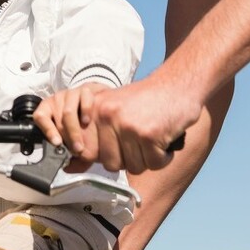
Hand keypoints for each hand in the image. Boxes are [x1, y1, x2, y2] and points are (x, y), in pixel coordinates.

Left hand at [34, 82, 107, 158]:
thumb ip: (73, 157)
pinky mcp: (86, 89)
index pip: (40, 116)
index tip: (57, 143)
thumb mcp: (79, 141)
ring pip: (68, 110)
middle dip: (67, 136)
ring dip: (74, 129)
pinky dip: (85, 111)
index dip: (47, 130)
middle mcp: (58, 100)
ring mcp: (72, 94)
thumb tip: (66, 168)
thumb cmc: (88, 126)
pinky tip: (88, 121)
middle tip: (76, 149)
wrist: (104, 106)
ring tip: (81, 141)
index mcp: (50, 111)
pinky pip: (83, 97)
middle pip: (57, 118)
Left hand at [39, 75, 200, 173]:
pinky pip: (153, 163)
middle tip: (140, 143)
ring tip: (153, 139)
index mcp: (96, 110)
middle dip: (128, 159)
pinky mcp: (148, 135)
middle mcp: (108, 117)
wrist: (177, 84)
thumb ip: (95, 133)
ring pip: (133, 166)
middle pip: (110, 163)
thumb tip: (73, 165)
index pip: (86, 152)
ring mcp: (128, 126)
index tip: (115, 151)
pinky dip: (163, 158)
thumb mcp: (113, 107)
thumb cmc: (146, 99)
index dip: (101, 157)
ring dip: (147, 159)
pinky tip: (164, 141)